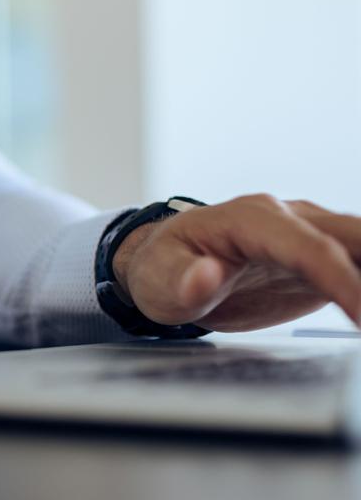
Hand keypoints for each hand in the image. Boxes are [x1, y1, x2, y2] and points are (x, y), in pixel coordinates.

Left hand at [113, 195, 360, 331]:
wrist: (166, 264)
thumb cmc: (161, 268)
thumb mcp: (158, 280)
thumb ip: (182, 281)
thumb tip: (207, 275)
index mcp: (248, 219)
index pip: (307, 247)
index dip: (341, 280)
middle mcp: (284, 218)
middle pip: (349, 236)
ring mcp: (304, 235)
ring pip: (357, 244)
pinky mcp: (314, 259)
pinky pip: (354, 264)